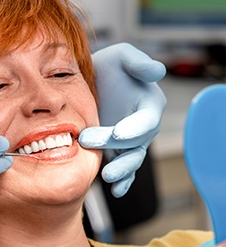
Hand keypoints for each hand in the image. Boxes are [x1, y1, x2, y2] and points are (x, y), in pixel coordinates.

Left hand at [79, 43, 165, 196]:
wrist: (89, 84)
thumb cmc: (108, 68)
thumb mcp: (121, 56)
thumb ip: (138, 63)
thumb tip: (157, 71)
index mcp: (149, 105)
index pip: (147, 120)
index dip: (135, 128)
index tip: (118, 133)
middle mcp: (142, 127)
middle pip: (136, 143)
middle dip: (117, 148)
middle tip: (89, 143)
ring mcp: (130, 143)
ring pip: (131, 161)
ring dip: (122, 171)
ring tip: (108, 177)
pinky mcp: (117, 153)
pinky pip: (124, 170)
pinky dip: (122, 182)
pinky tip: (115, 190)